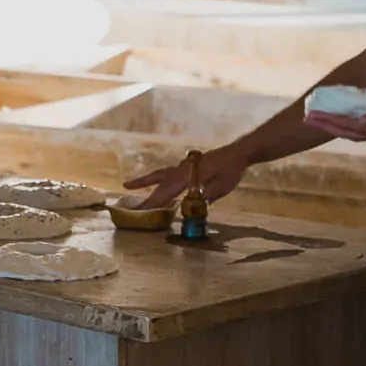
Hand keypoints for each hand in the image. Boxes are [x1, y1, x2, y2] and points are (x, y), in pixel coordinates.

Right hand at [124, 145, 248, 208]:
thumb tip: (191, 210)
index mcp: (187, 176)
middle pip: (158, 183)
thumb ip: (203, 198)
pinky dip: (161, 181)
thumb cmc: (230, 171)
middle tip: (127, 200)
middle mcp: (181, 170)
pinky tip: (162, 187)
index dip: (151, 203)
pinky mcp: (189, 167)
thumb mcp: (219, 188)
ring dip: (146, 182)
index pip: (165, 192)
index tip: (139, 212)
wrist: (238, 154)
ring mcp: (184, 167)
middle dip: (142, 192)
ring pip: (161, 175)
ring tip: (130, 185)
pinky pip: (169, 175)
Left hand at [306, 110, 365, 153]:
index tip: (311, 116)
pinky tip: (347, 118)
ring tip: (319, 117)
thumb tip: (362, 120)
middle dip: (326, 123)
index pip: (348, 126)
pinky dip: (351, 123)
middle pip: (346, 129)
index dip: (330, 122)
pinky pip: (363, 127)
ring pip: (353, 129)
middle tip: (306, 116)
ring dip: (335, 123)